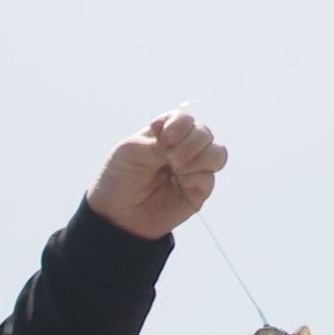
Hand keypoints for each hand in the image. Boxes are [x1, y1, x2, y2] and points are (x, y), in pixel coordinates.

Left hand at [85, 111, 227, 239]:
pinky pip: (209, 178)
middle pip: (204, 133)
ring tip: (177, 168)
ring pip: (217, 153)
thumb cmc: (118, 179)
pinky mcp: (197, 192)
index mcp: (164, 134)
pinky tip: (180, 183)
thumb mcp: (130, 152)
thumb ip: (158, 142)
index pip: (185, 119)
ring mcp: (192, 170)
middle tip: (171, 159)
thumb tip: (182, 142)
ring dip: (200, 157)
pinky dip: (196, 177)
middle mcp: (182, 149)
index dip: (180, 124)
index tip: (165, 138)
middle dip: (191, 142)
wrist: (116, 215)